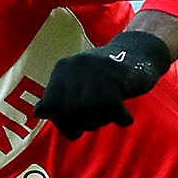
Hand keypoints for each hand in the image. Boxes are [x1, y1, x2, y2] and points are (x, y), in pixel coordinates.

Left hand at [36, 30, 173, 138]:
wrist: (139, 52)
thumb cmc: (105, 74)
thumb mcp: (78, 82)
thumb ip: (58, 96)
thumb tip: (38, 112)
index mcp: (62, 68)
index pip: (51, 106)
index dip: (62, 122)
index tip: (76, 125)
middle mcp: (75, 67)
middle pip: (70, 113)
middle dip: (84, 124)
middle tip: (98, 119)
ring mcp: (95, 72)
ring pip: (88, 114)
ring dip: (101, 121)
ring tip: (110, 114)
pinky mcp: (116, 80)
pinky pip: (112, 112)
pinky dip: (120, 119)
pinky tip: (125, 118)